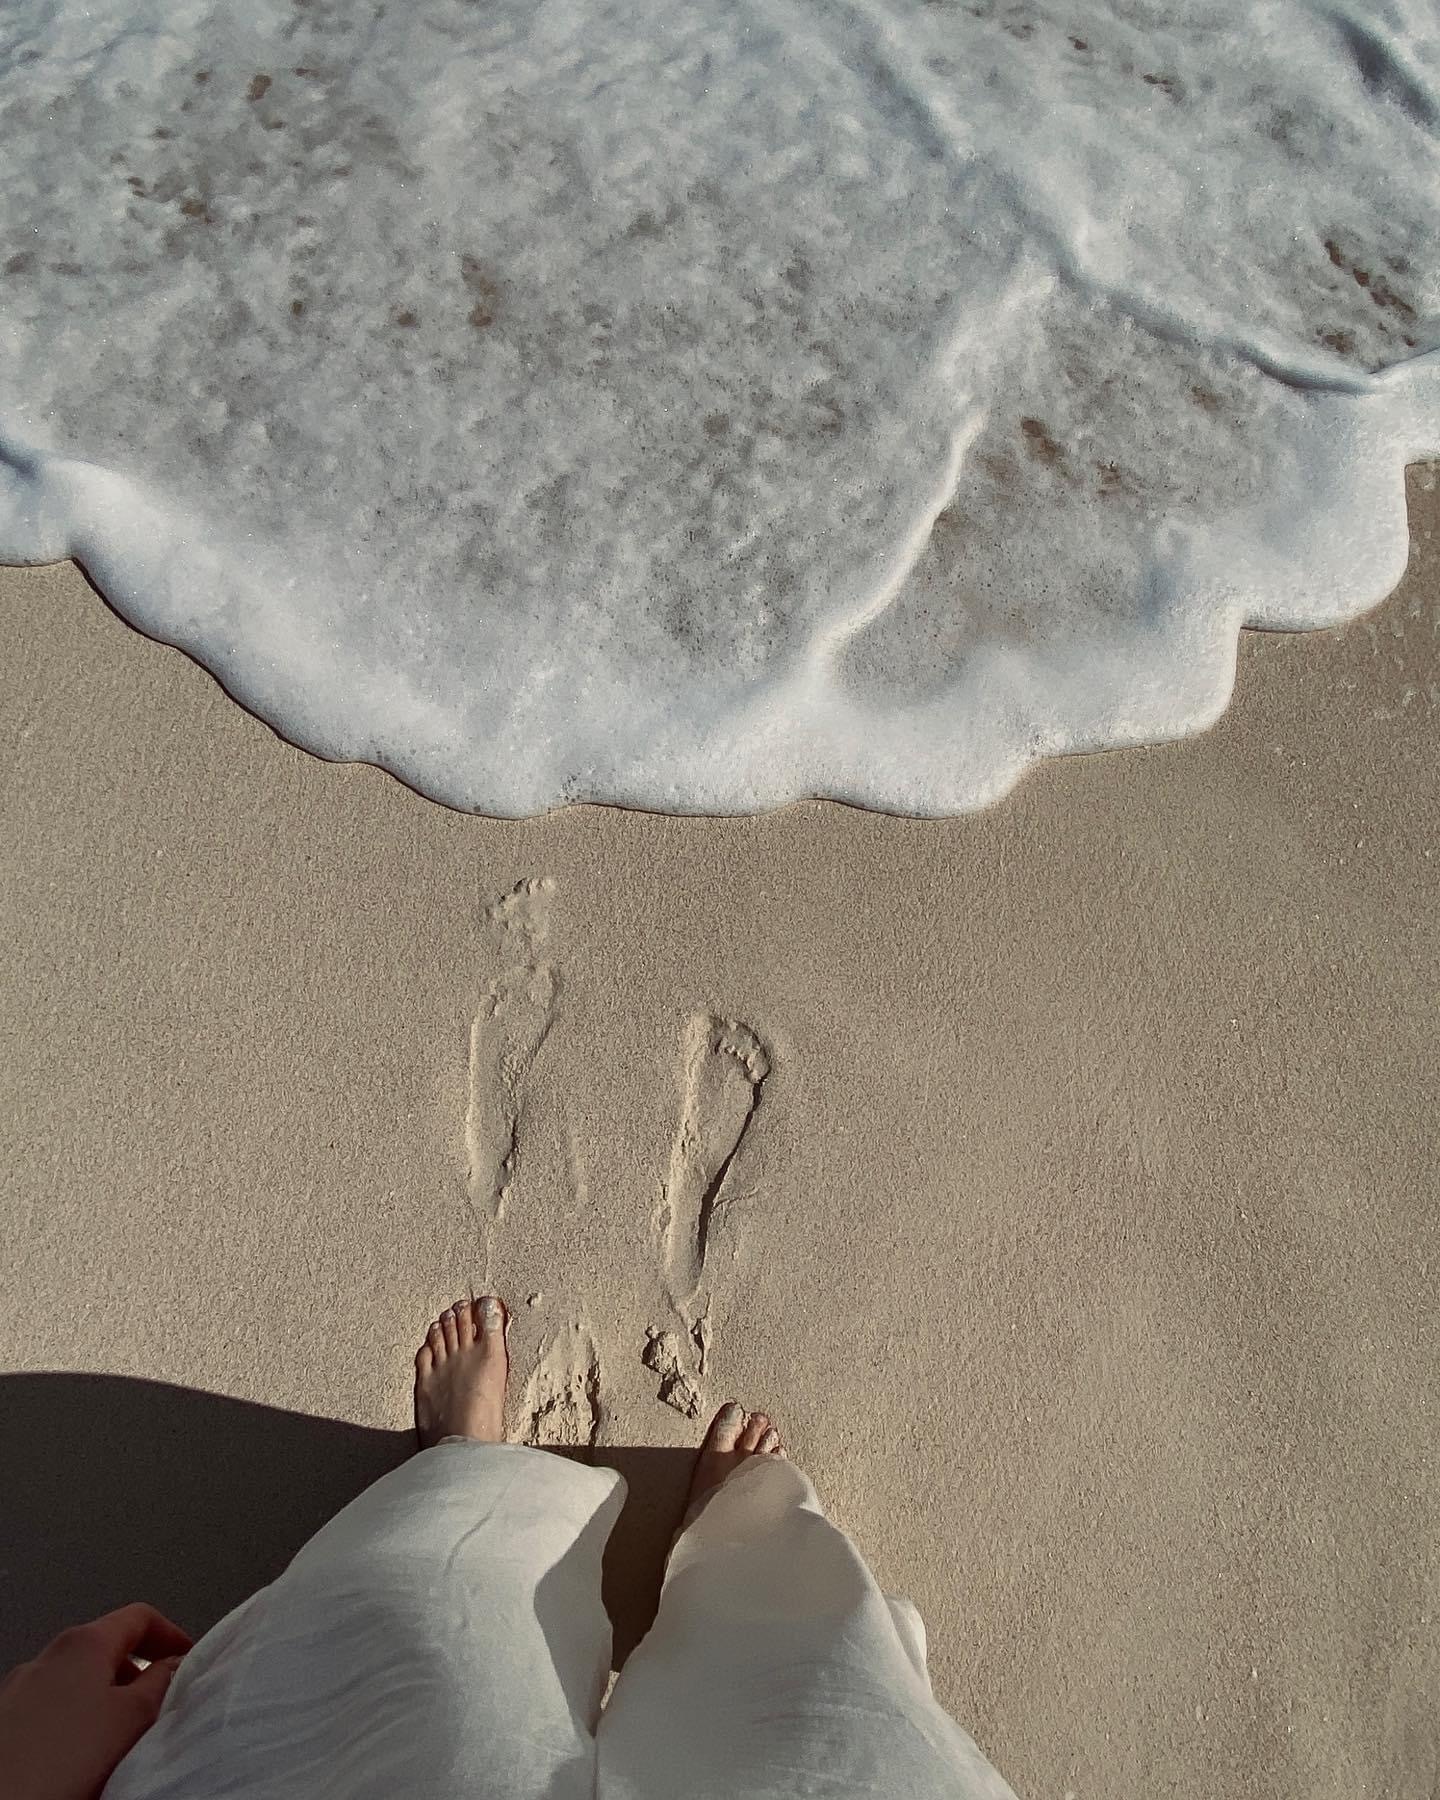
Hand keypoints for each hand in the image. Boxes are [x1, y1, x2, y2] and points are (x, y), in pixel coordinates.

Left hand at [0, 1604, 192, 1799]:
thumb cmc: (63, 1759)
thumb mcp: (132, 1718)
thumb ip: (160, 1683)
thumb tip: (172, 1665)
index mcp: (83, 1642)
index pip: (139, 1616)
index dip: (170, 1635)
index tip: (188, 1660)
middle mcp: (47, 1655)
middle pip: (105, 1648)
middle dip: (137, 1672)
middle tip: (159, 1704)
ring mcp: (19, 1688)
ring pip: (77, 1681)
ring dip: (104, 1699)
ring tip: (120, 1737)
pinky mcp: (3, 1721)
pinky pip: (51, 1707)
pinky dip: (75, 1719)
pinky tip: (79, 1755)